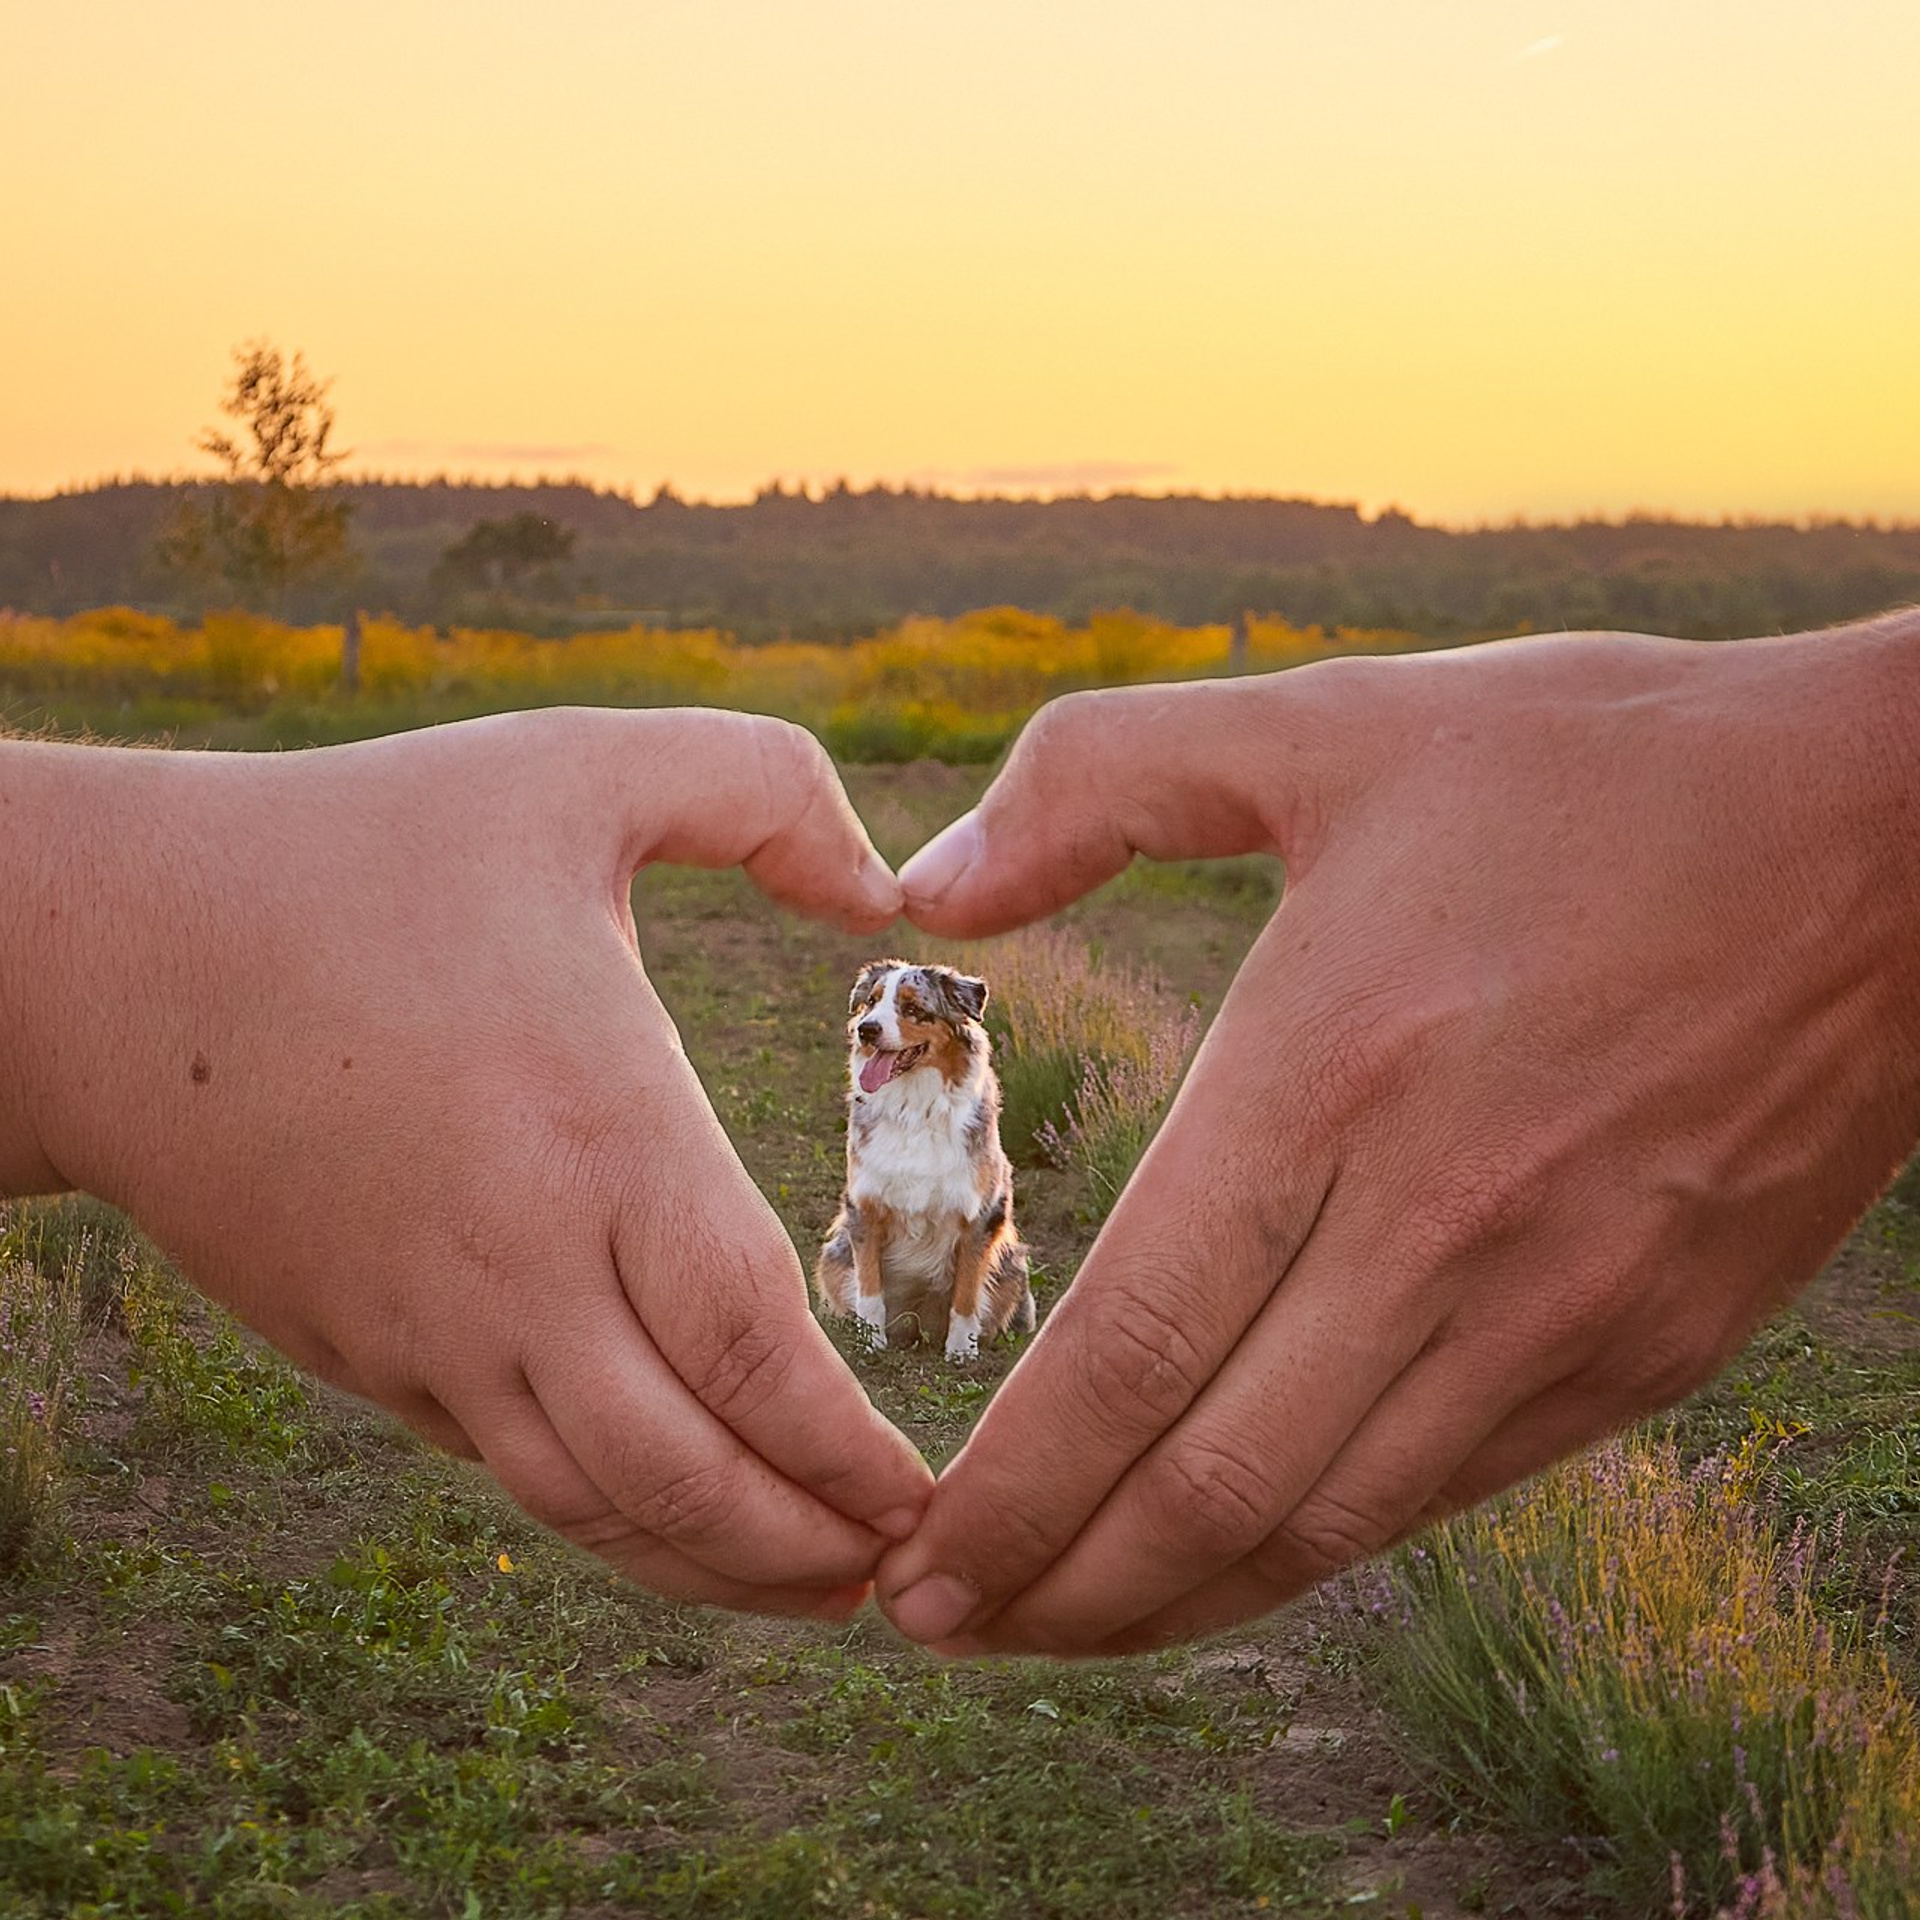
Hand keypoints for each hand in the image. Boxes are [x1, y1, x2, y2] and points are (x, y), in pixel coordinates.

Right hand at [5, 709, 931, 1615]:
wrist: (116, 952)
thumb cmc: (361, 847)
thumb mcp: (578, 765)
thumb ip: (763, 790)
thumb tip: (890, 897)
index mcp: (597, 1129)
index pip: (751, 1347)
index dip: (847, 1449)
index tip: (923, 1495)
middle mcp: (518, 1260)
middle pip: (684, 1474)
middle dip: (805, 1547)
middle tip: (902, 1572)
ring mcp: (429, 1325)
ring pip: (590, 1504)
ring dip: (714, 1567)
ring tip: (813, 1587)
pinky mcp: (363, 1348)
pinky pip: (503, 1465)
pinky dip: (605, 1517)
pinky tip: (667, 1511)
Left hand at [877, 618, 1919, 1653]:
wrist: (1890, 829)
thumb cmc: (1597, 766)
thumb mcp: (1329, 724)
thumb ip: (1096, 780)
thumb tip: (921, 884)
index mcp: (1336, 1074)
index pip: (1129, 1349)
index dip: (1007, 1490)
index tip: (913, 1565)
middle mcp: (1446, 1226)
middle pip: (1212, 1486)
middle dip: (1058, 1589)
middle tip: (942, 1627)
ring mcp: (1566, 1305)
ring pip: (1334, 1524)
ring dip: (1178, 1601)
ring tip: (1067, 1622)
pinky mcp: (1658, 1341)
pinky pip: (1455, 1487)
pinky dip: (1325, 1545)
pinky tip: (1250, 1545)